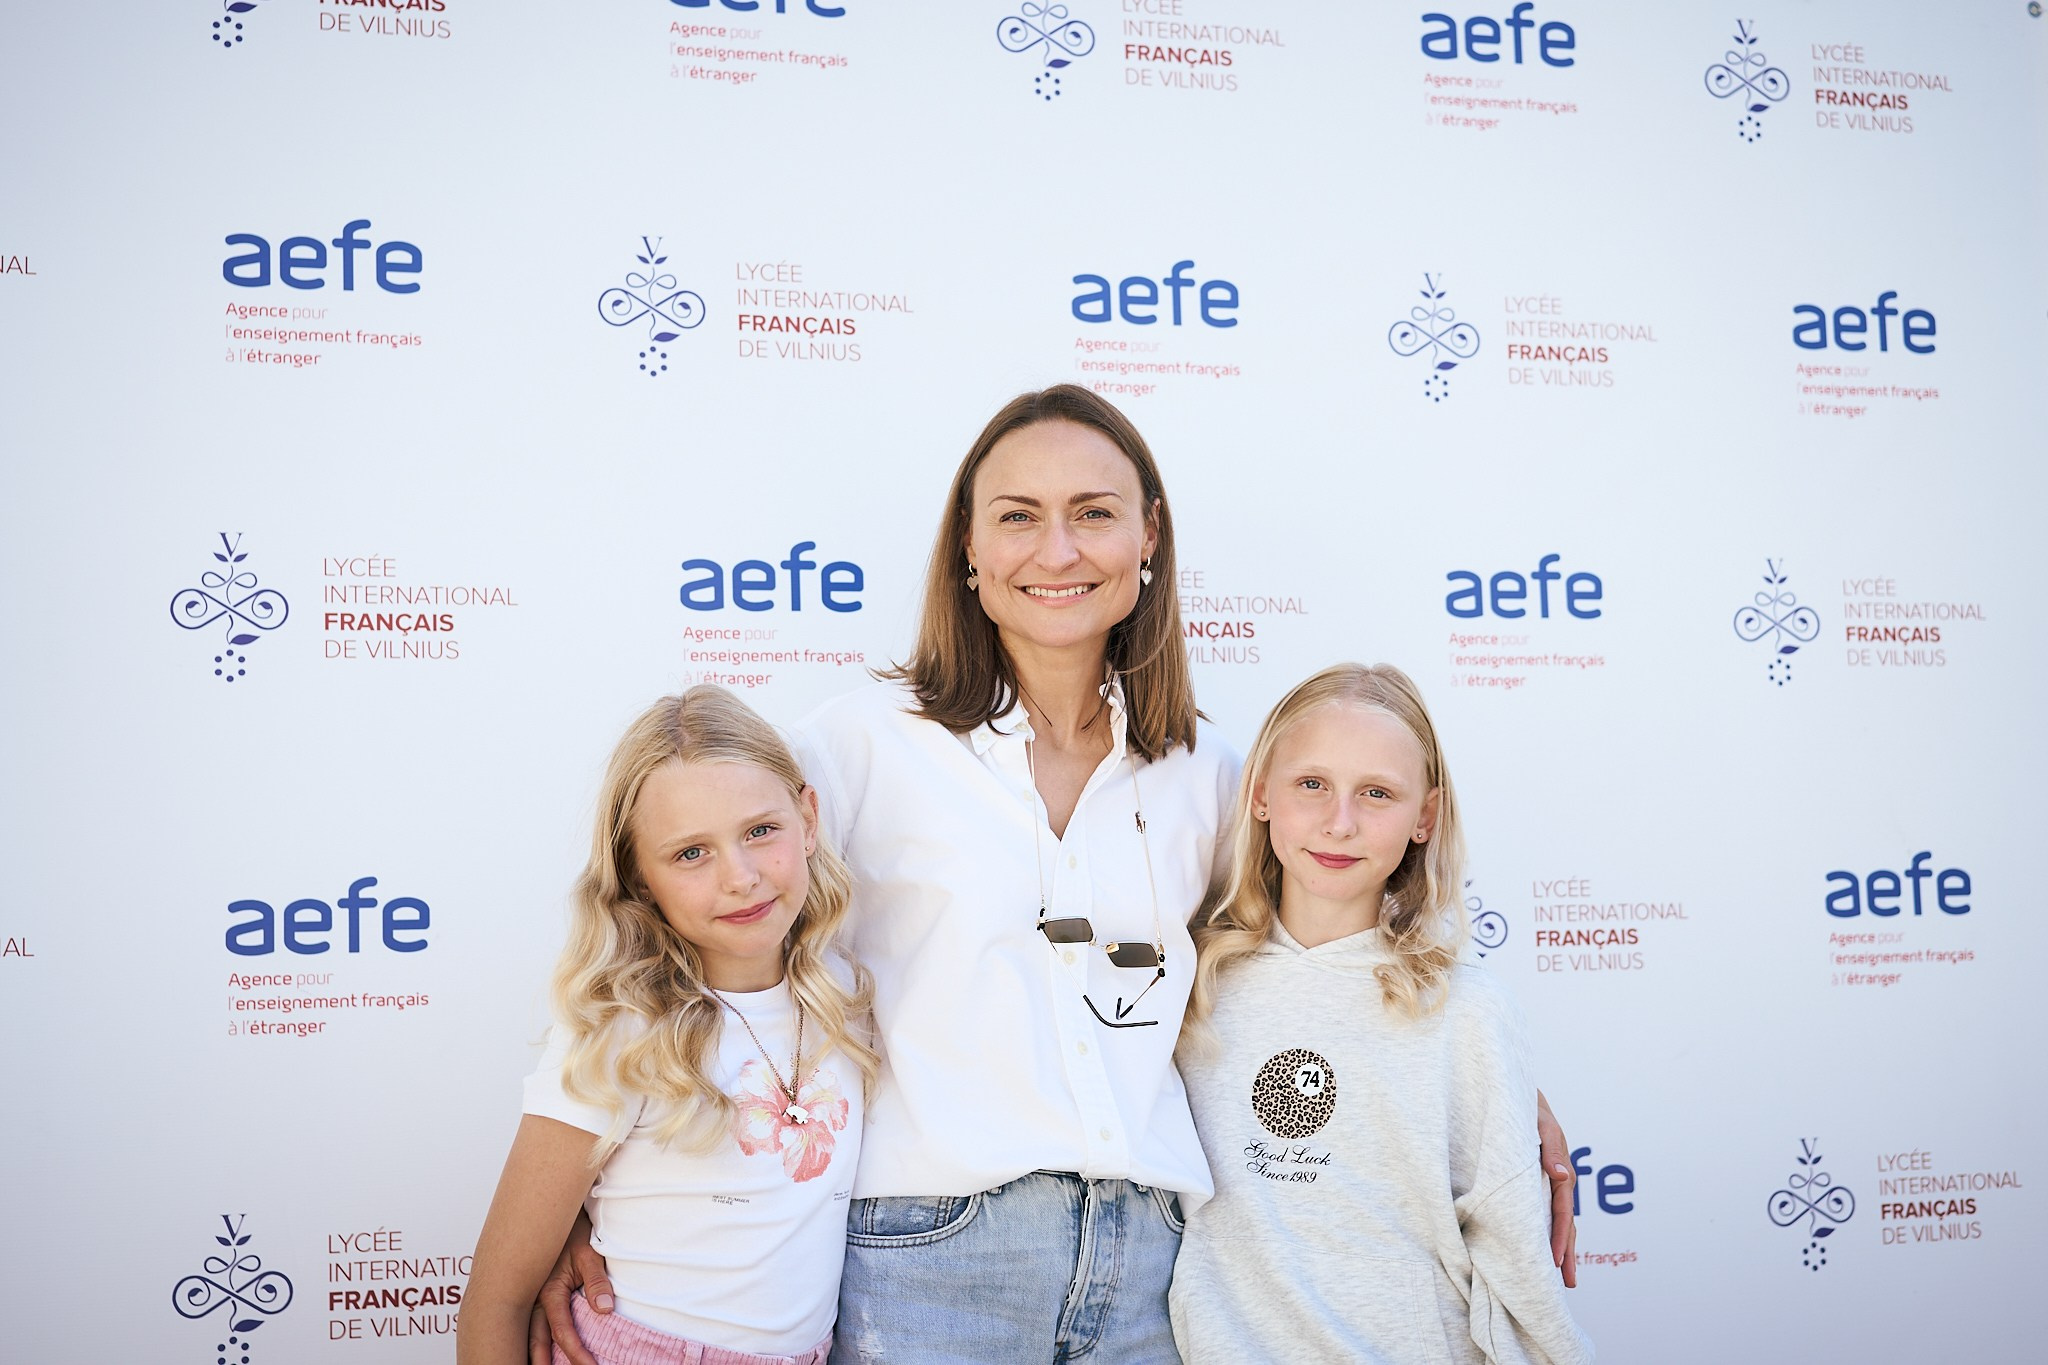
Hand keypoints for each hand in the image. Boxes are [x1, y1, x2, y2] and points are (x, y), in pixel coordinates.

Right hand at [531, 1212, 613, 1364]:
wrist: (555, 1211)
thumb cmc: (573, 1230)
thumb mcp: (590, 1253)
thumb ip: (596, 1282)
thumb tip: (604, 1311)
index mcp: (550, 1291)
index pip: (562, 1331)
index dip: (576, 1352)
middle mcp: (535, 1297)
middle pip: (536, 1340)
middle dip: (544, 1362)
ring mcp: (531, 1296)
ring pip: (528, 1333)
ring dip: (534, 1354)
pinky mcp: (533, 1293)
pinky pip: (530, 1322)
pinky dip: (532, 1339)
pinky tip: (535, 1350)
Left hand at [1535, 1090, 1577, 1287]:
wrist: (1513, 1091)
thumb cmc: (1526, 1106)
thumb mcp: (1539, 1123)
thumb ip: (1550, 1147)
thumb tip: (1560, 1174)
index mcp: (1559, 1170)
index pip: (1562, 1212)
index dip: (1558, 1238)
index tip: (1554, 1261)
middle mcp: (1556, 1180)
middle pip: (1565, 1223)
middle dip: (1566, 1253)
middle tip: (1567, 1283)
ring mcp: (1547, 1181)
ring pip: (1557, 1220)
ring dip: (1559, 1246)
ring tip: (1560, 1274)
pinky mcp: (1535, 1179)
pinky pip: (1544, 1210)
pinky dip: (1547, 1230)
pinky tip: (1542, 1246)